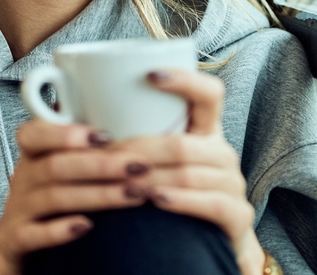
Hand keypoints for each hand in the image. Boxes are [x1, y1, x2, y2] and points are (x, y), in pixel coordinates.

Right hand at [0, 120, 149, 274]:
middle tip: (140, 165)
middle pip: (56, 166)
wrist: (18, 241)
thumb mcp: (67, 162)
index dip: (67, 134)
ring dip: (97, 195)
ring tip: (135, 194)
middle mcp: (23, 177)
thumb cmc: (55, 191)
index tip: (106, 135)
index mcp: (34, 152)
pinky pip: (33, 234)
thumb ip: (92, 142)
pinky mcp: (16, 240)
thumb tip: (143, 118)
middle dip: (102, 165)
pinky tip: (87, 226)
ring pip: (54, 198)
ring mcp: (18, 209)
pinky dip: (59, 230)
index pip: (35, 134)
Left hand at [111, 69, 264, 274]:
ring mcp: (233, 183)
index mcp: (207, 131)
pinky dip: (181, 201)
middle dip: (140, 148)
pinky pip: (211, 203)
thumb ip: (139, 136)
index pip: (209, 93)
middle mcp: (223, 152)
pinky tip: (157, 200)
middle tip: (105, 155)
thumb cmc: (174, 193)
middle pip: (183, 143)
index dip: (185, 80)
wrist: (210, 241)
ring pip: (189, 173)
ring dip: (151, 177)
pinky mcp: (238, 215)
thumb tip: (78, 110)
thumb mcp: (161, 161)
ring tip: (121, 182)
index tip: (150, 75)